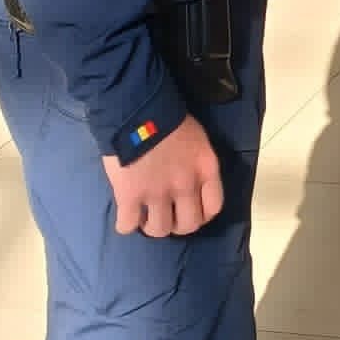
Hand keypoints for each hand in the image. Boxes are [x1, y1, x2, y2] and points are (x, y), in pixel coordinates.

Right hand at [102, 115, 222, 236]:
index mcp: (205, 169)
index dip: (202, 214)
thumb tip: (188, 181)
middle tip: (166, 216)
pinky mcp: (129, 196)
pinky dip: (126, 224)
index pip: (213, 207)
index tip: (190, 211)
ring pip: (159, 230)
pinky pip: (128, 225)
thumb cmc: (168, 117)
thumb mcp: (196, 139)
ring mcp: (157, 193)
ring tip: (144, 216)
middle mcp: (185, 185)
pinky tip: (125, 215)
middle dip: (177, 225)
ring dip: (151, 226)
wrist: (137, 109)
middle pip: (188, 225)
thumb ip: (196, 164)